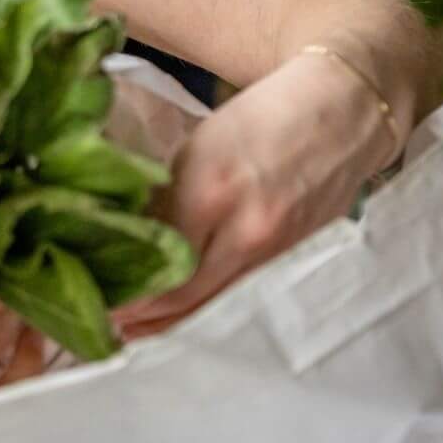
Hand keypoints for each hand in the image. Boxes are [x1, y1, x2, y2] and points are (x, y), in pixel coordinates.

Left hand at [116, 48, 395, 341]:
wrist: (345, 111)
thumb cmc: (263, 117)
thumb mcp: (197, 147)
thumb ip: (167, 200)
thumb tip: (127, 242)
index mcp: (211, 191)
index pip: (158, 264)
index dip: (126, 293)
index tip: (97, 300)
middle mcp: (248, 230)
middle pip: (186, 299)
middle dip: (144, 319)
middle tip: (109, 326)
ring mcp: (278, 252)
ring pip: (217, 309)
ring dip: (176, 325)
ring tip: (138, 331)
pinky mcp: (298, 261)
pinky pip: (246, 300)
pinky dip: (214, 311)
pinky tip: (188, 316)